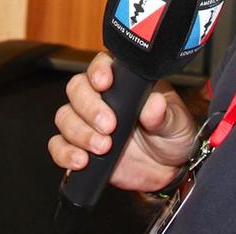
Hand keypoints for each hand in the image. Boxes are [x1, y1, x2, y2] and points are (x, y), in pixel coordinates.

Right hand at [48, 51, 198, 191]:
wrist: (168, 169)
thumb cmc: (172, 135)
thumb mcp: (176, 122)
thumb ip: (164, 114)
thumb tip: (155, 104)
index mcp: (125, 83)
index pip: (102, 65)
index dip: (98, 71)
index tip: (104, 83)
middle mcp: (102, 99)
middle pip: (77, 89)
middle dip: (89, 107)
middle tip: (109, 126)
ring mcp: (88, 123)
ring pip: (65, 117)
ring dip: (79, 132)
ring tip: (102, 147)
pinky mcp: (80, 147)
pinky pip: (58, 146)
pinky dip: (64, 153)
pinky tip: (81, 160)